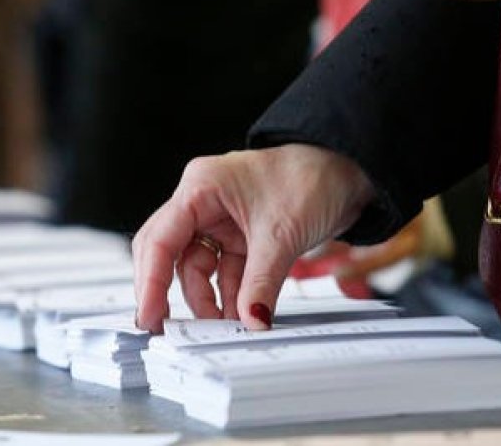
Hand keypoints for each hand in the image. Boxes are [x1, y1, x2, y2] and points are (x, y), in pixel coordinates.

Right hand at [132, 145, 374, 332]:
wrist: (349, 172)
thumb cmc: (313, 177)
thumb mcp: (281, 235)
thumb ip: (260, 283)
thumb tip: (250, 320)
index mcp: (201, 187)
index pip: (162, 239)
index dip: (151, 281)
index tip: (150, 315)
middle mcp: (203, 202)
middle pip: (169, 254)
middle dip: (168, 291)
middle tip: (168, 328)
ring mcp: (220, 220)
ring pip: (197, 268)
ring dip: (208, 299)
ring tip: (221, 326)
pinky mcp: (240, 237)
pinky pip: (224, 272)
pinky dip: (231, 295)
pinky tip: (240, 314)